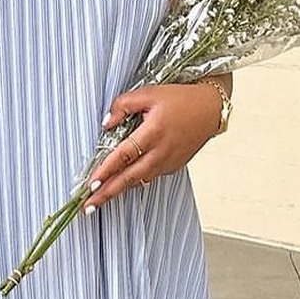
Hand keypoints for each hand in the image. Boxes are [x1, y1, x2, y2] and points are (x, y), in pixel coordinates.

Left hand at [82, 81, 224, 209]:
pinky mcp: (173, 166)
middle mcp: (161, 152)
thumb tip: (107, 123)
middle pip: (129, 177)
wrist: (210, 110)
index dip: (106, 171)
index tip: (91, 183)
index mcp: (153, 133)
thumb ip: (123, 105)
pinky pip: (149, 176)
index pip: (123, 156)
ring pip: (139, 180)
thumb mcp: (149, 93)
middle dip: (107, 193)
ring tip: (99, 199)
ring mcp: (168, 162)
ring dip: (118, 190)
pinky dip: (134, 181)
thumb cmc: (181, 100)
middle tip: (88, 205)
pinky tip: (122, 184)